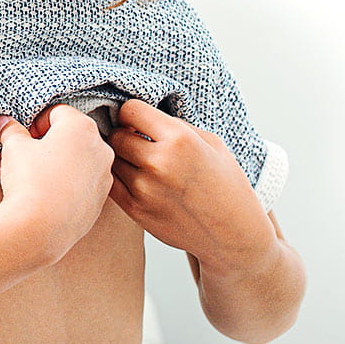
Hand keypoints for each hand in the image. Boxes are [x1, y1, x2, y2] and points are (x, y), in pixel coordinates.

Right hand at [0, 106, 114, 262]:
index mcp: (82, 128)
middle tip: (19, 157)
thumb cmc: (29, 180)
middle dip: (41, 146)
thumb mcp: (13, 147)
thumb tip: (5, 123)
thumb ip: (11, 130)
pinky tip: (38, 196)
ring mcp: (103, 178)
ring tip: (20, 179)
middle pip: (67, 138)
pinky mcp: (99, 202)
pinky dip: (60, 185)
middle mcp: (101, 150)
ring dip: (48, 166)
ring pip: (72, 163)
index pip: (57, 112)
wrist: (40, 229)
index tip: (22, 138)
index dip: (35, 122)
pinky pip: (78, 185)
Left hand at [106, 99, 274, 271]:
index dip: (133, 114)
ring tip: (141, 163)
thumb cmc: (225, 183)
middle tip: (138, 143)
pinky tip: (137, 179)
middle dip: (124, 135)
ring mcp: (144, 189)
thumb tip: (134, 117)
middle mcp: (159, 163)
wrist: (233, 234)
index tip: (139, 122)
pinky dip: (119, 177)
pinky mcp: (135, 210)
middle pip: (116, 135)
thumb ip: (172, 125)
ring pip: (111, 160)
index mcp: (180, 140)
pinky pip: (110, 183)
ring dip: (121, 158)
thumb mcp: (211, 143)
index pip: (130, 110)